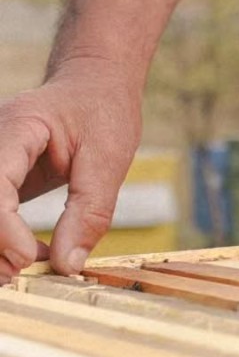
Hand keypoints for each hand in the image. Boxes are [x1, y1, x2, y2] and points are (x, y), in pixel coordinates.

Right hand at [0, 58, 140, 279]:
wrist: (96, 83)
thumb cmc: (104, 109)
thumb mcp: (109, 157)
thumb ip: (89, 212)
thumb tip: (68, 266)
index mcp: (16, 128)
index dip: (3, 229)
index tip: (29, 257)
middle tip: (21, 273)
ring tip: (26, 268)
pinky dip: (2, 239)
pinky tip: (32, 252)